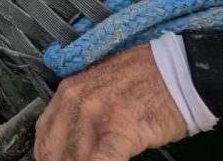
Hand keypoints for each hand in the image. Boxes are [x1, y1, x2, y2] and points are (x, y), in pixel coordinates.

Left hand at [34, 44, 187, 160]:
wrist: (178, 69)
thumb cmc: (142, 79)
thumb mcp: (96, 86)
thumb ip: (77, 112)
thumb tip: (68, 143)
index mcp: (67, 92)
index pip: (44, 136)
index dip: (48, 156)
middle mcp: (76, 102)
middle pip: (56, 151)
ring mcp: (98, 115)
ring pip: (76, 158)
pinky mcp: (122, 130)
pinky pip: (102, 160)